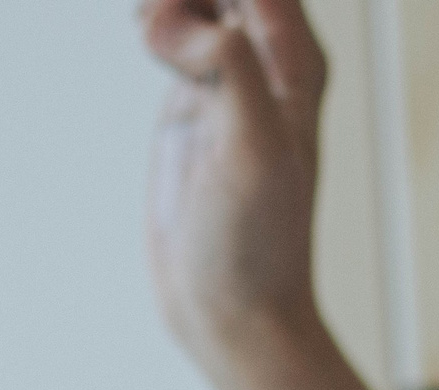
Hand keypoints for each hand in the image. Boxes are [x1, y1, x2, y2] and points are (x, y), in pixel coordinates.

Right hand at [139, 0, 326, 373]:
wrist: (231, 310)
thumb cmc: (256, 246)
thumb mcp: (253, 151)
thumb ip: (230, 69)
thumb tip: (189, 24)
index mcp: (296, 61)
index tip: (167, 17)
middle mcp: (266, 61)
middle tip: (154, 28)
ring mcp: (225, 78)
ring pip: (195, 0)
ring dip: (164, 3)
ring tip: (147, 34)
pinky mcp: (190, 102)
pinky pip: (173, 32)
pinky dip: (154, 21)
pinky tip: (143, 38)